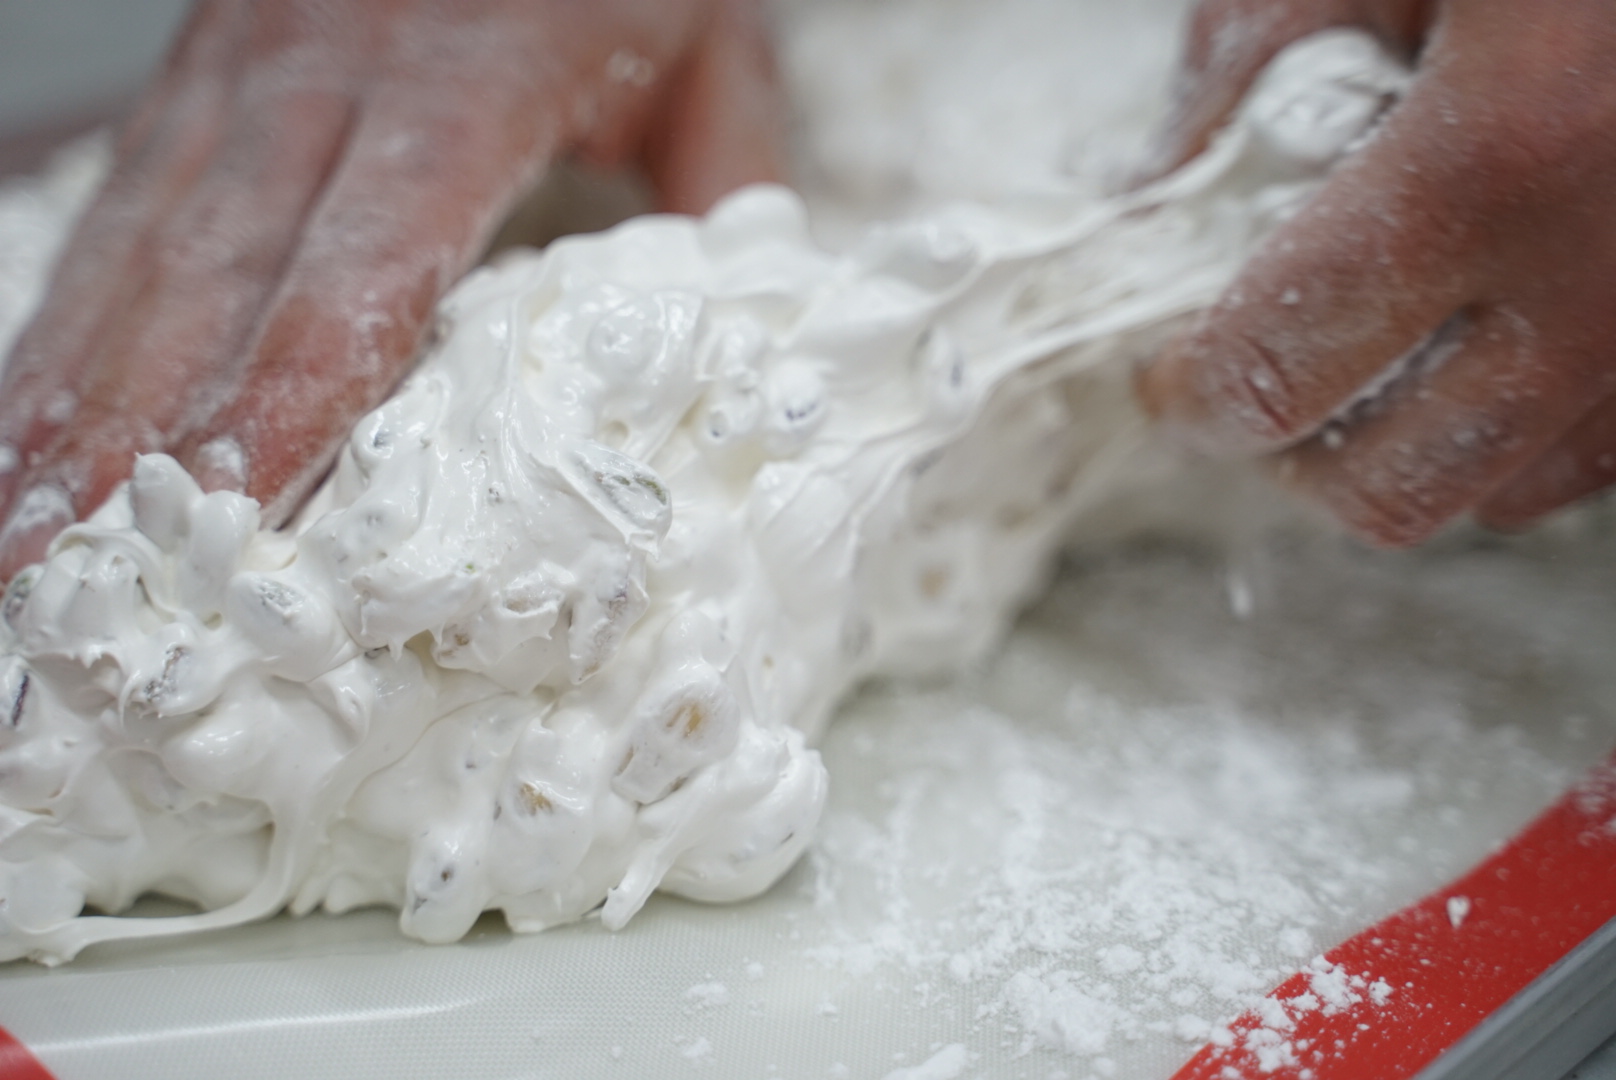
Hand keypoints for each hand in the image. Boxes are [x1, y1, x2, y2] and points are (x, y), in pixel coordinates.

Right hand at [0, 0, 782, 579]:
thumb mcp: (706, 44)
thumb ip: (720, 184)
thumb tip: (731, 342)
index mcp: (472, 73)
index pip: (371, 259)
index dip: (296, 389)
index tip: (236, 506)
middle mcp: (329, 67)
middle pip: (221, 271)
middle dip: (143, 432)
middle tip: (79, 574)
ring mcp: (246, 63)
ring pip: (144, 245)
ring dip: (76, 394)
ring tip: (28, 533)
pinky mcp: (204, 67)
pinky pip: (121, 204)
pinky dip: (67, 318)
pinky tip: (33, 412)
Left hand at [1137, 0, 1615, 545]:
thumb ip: (1247, 66)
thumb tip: (1153, 189)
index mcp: (1503, 157)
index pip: (1281, 370)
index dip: (1194, 395)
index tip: (1170, 380)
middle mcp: (1612, 272)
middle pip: (1393, 488)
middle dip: (1289, 455)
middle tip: (1250, 387)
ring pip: (1509, 492)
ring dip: (1408, 452)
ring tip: (1367, 360)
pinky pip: (1604, 447)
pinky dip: (1521, 428)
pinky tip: (1481, 343)